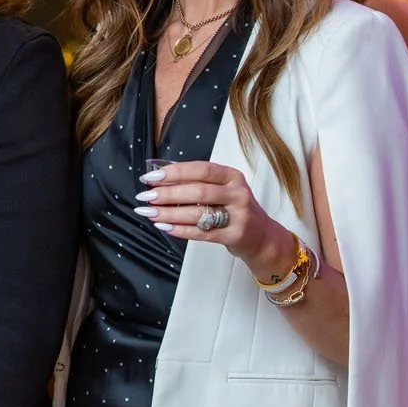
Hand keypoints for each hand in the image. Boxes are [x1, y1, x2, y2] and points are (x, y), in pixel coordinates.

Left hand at [133, 160, 294, 278]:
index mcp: (232, 176)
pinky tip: (164, 227)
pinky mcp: (234, 236)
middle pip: (198, 191)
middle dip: (168, 194)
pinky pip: (202, 233)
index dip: (174, 172)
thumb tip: (158, 180)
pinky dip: (180, 230)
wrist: (262, 236)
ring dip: (169, 214)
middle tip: (145, 196)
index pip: (200, 170)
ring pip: (198, 213)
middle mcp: (237, 193)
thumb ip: (197, 182)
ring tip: (149, 213)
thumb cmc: (233, 208)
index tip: (151, 176)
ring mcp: (238, 215)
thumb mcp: (223, 189)